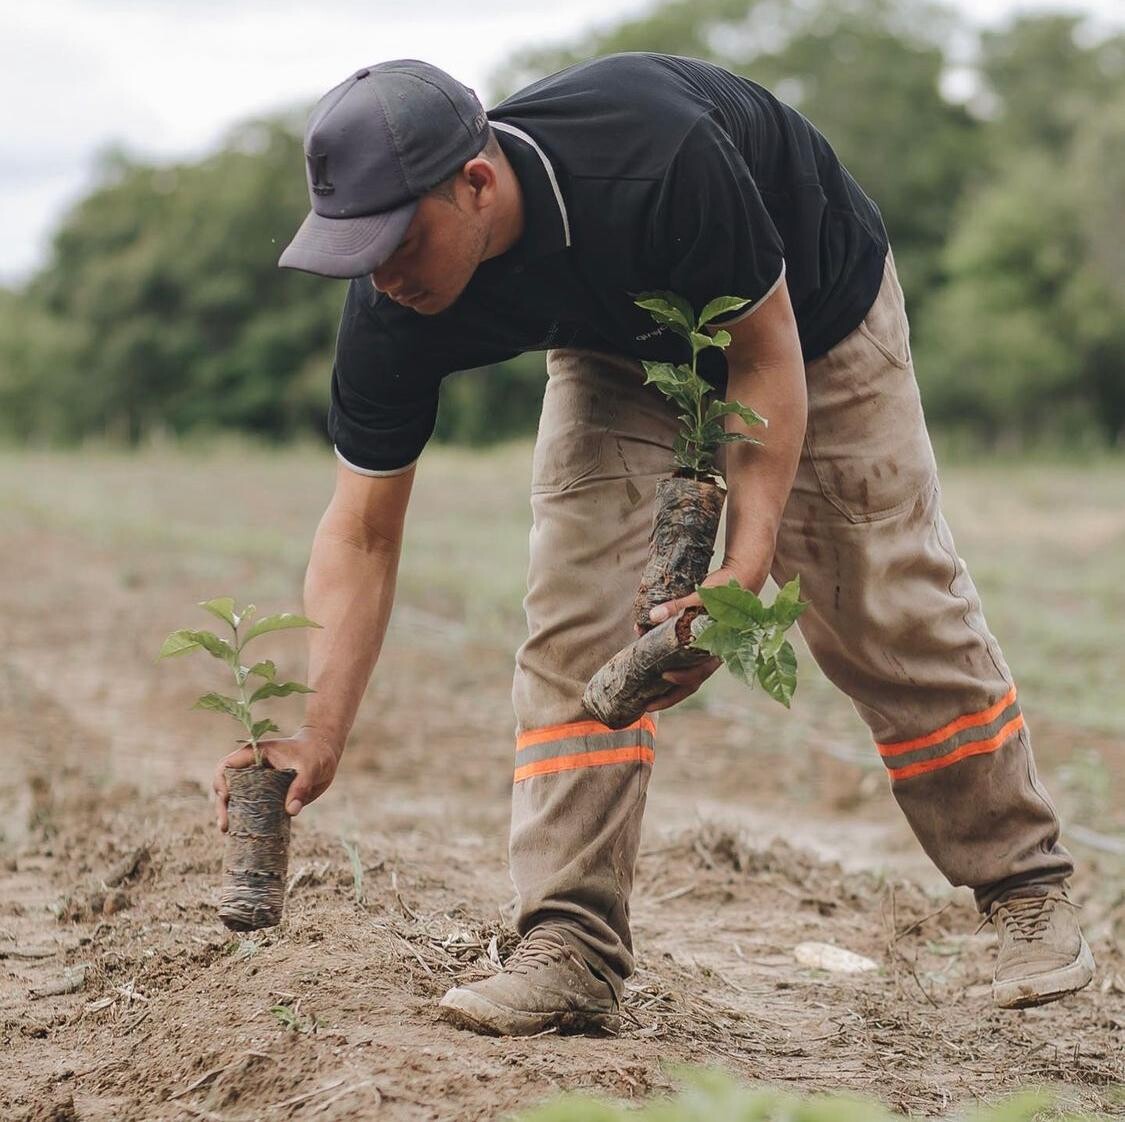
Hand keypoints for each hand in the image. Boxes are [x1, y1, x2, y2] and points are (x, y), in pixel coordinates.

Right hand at [212, 725, 340, 831]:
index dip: (221, 782)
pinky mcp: (268, 797)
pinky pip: (254, 810)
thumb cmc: (316, 752)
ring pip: (238, 801)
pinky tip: (247, 834)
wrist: (326, 754)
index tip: (226, 798)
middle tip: (225, 826)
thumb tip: (291, 811)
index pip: (226, 766)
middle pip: (227, 787)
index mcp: (255, 755)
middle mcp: (252, 770)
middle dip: (222, 806)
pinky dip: (249, 821)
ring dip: (233, 816)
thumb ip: (300, 787)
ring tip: (230, 833)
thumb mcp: (310, 767)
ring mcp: (259, 784)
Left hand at [641, 564, 760, 712]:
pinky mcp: (698, 644)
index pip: (700, 673)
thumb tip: (652, 616)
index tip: (664, 675)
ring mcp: (706, 651)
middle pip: (690, 683)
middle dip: (668, 697)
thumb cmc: (726, 589)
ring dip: (665, 685)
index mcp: (718, 648)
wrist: (742, 577)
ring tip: (645, 695)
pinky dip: (666, 664)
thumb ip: (678, 606)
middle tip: (646, 705)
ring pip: (686, 675)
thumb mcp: (703, 597)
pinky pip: (682, 660)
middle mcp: (712, 654)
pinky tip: (649, 664)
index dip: (682, 678)